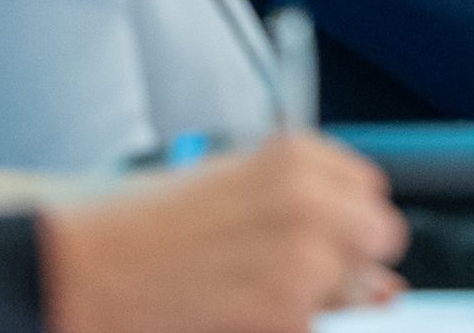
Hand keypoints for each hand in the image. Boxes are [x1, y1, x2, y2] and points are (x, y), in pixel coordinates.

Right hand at [32, 132, 407, 332]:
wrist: (85, 271)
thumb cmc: (146, 226)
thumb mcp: (230, 192)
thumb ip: (314, 218)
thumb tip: (388, 287)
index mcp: (298, 157)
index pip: (369, 190)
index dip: (341, 216)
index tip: (309, 227)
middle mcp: (313, 203)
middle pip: (379, 238)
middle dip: (345, 258)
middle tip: (282, 265)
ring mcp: (305, 263)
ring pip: (353, 292)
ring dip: (311, 296)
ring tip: (241, 284)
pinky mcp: (288, 315)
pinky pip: (312, 325)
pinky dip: (281, 323)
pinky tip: (231, 306)